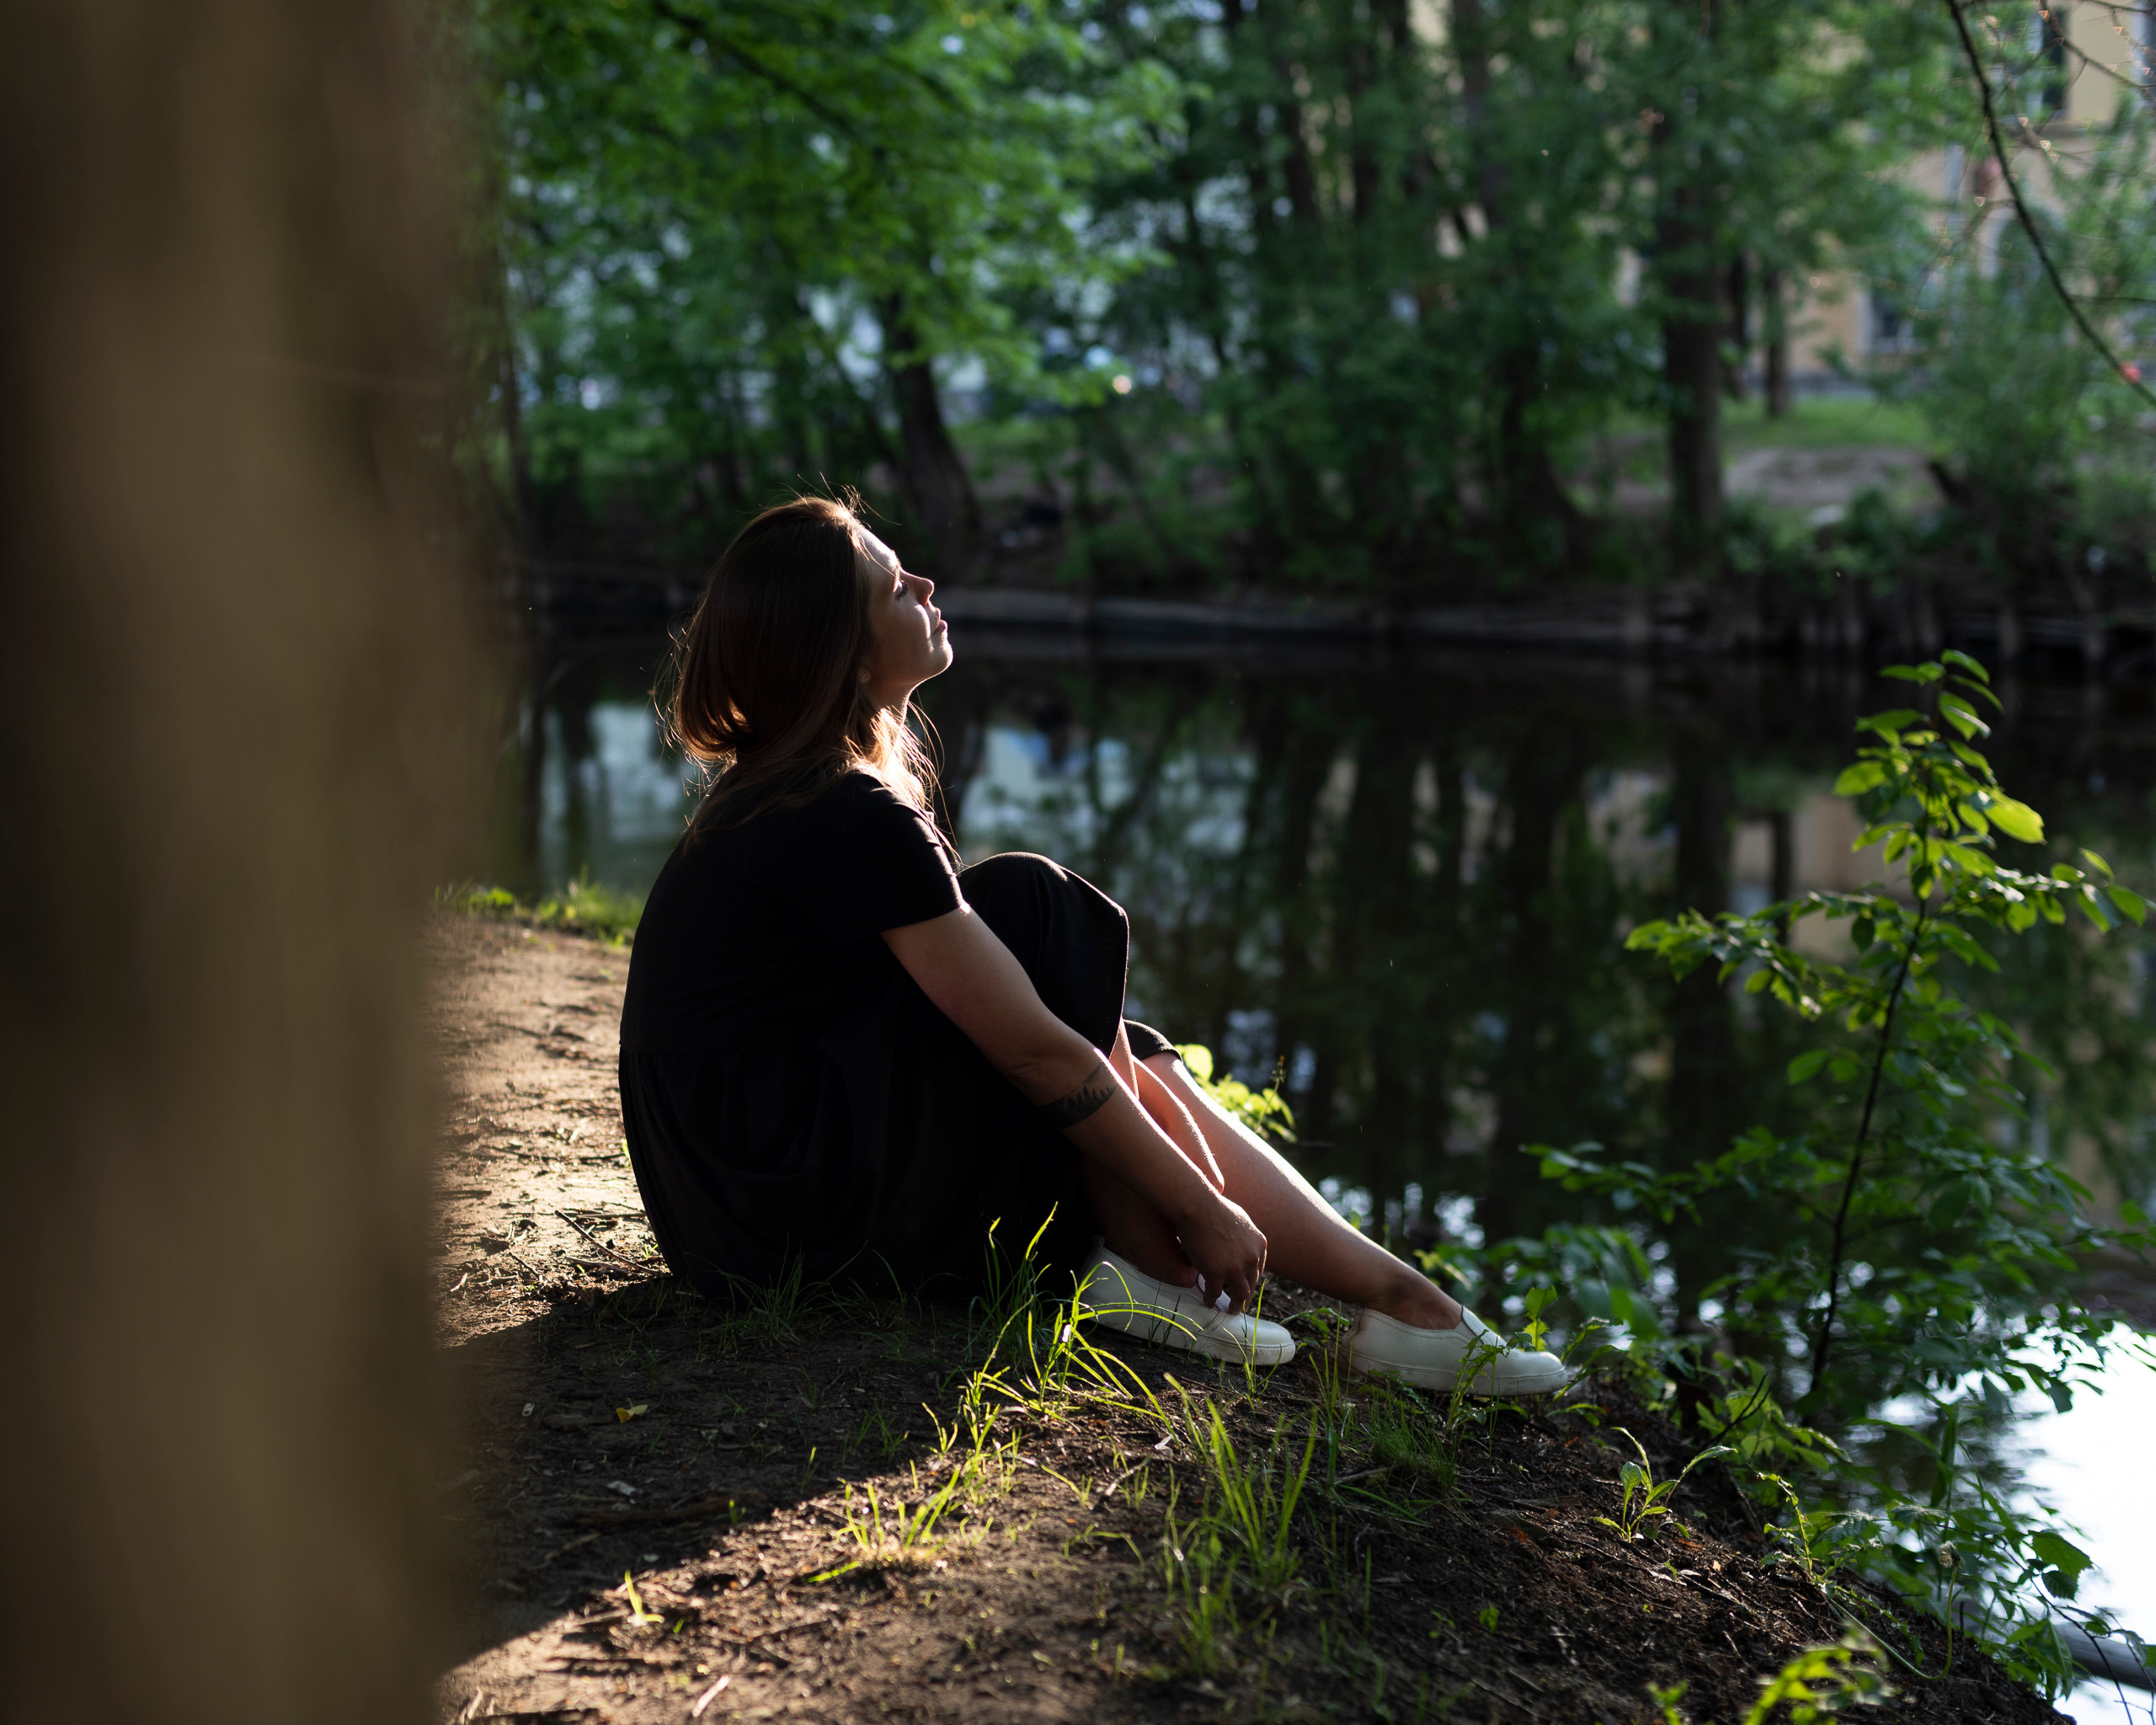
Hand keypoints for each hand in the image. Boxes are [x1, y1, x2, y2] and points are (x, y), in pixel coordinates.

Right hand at [1173, 1189, 1266, 1313]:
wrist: (1199, 1207)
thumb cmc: (1214, 1208)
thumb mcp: (1241, 1220)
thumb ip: (1245, 1236)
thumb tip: (1240, 1242)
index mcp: (1259, 1245)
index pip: (1258, 1269)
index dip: (1251, 1280)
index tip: (1246, 1287)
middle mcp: (1251, 1259)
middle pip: (1251, 1284)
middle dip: (1246, 1296)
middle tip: (1241, 1305)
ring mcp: (1235, 1268)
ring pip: (1239, 1294)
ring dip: (1235, 1305)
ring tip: (1230, 1310)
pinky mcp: (1216, 1274)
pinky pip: (1215, 1293)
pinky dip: (1211, 1299)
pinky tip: (1207, 1301)